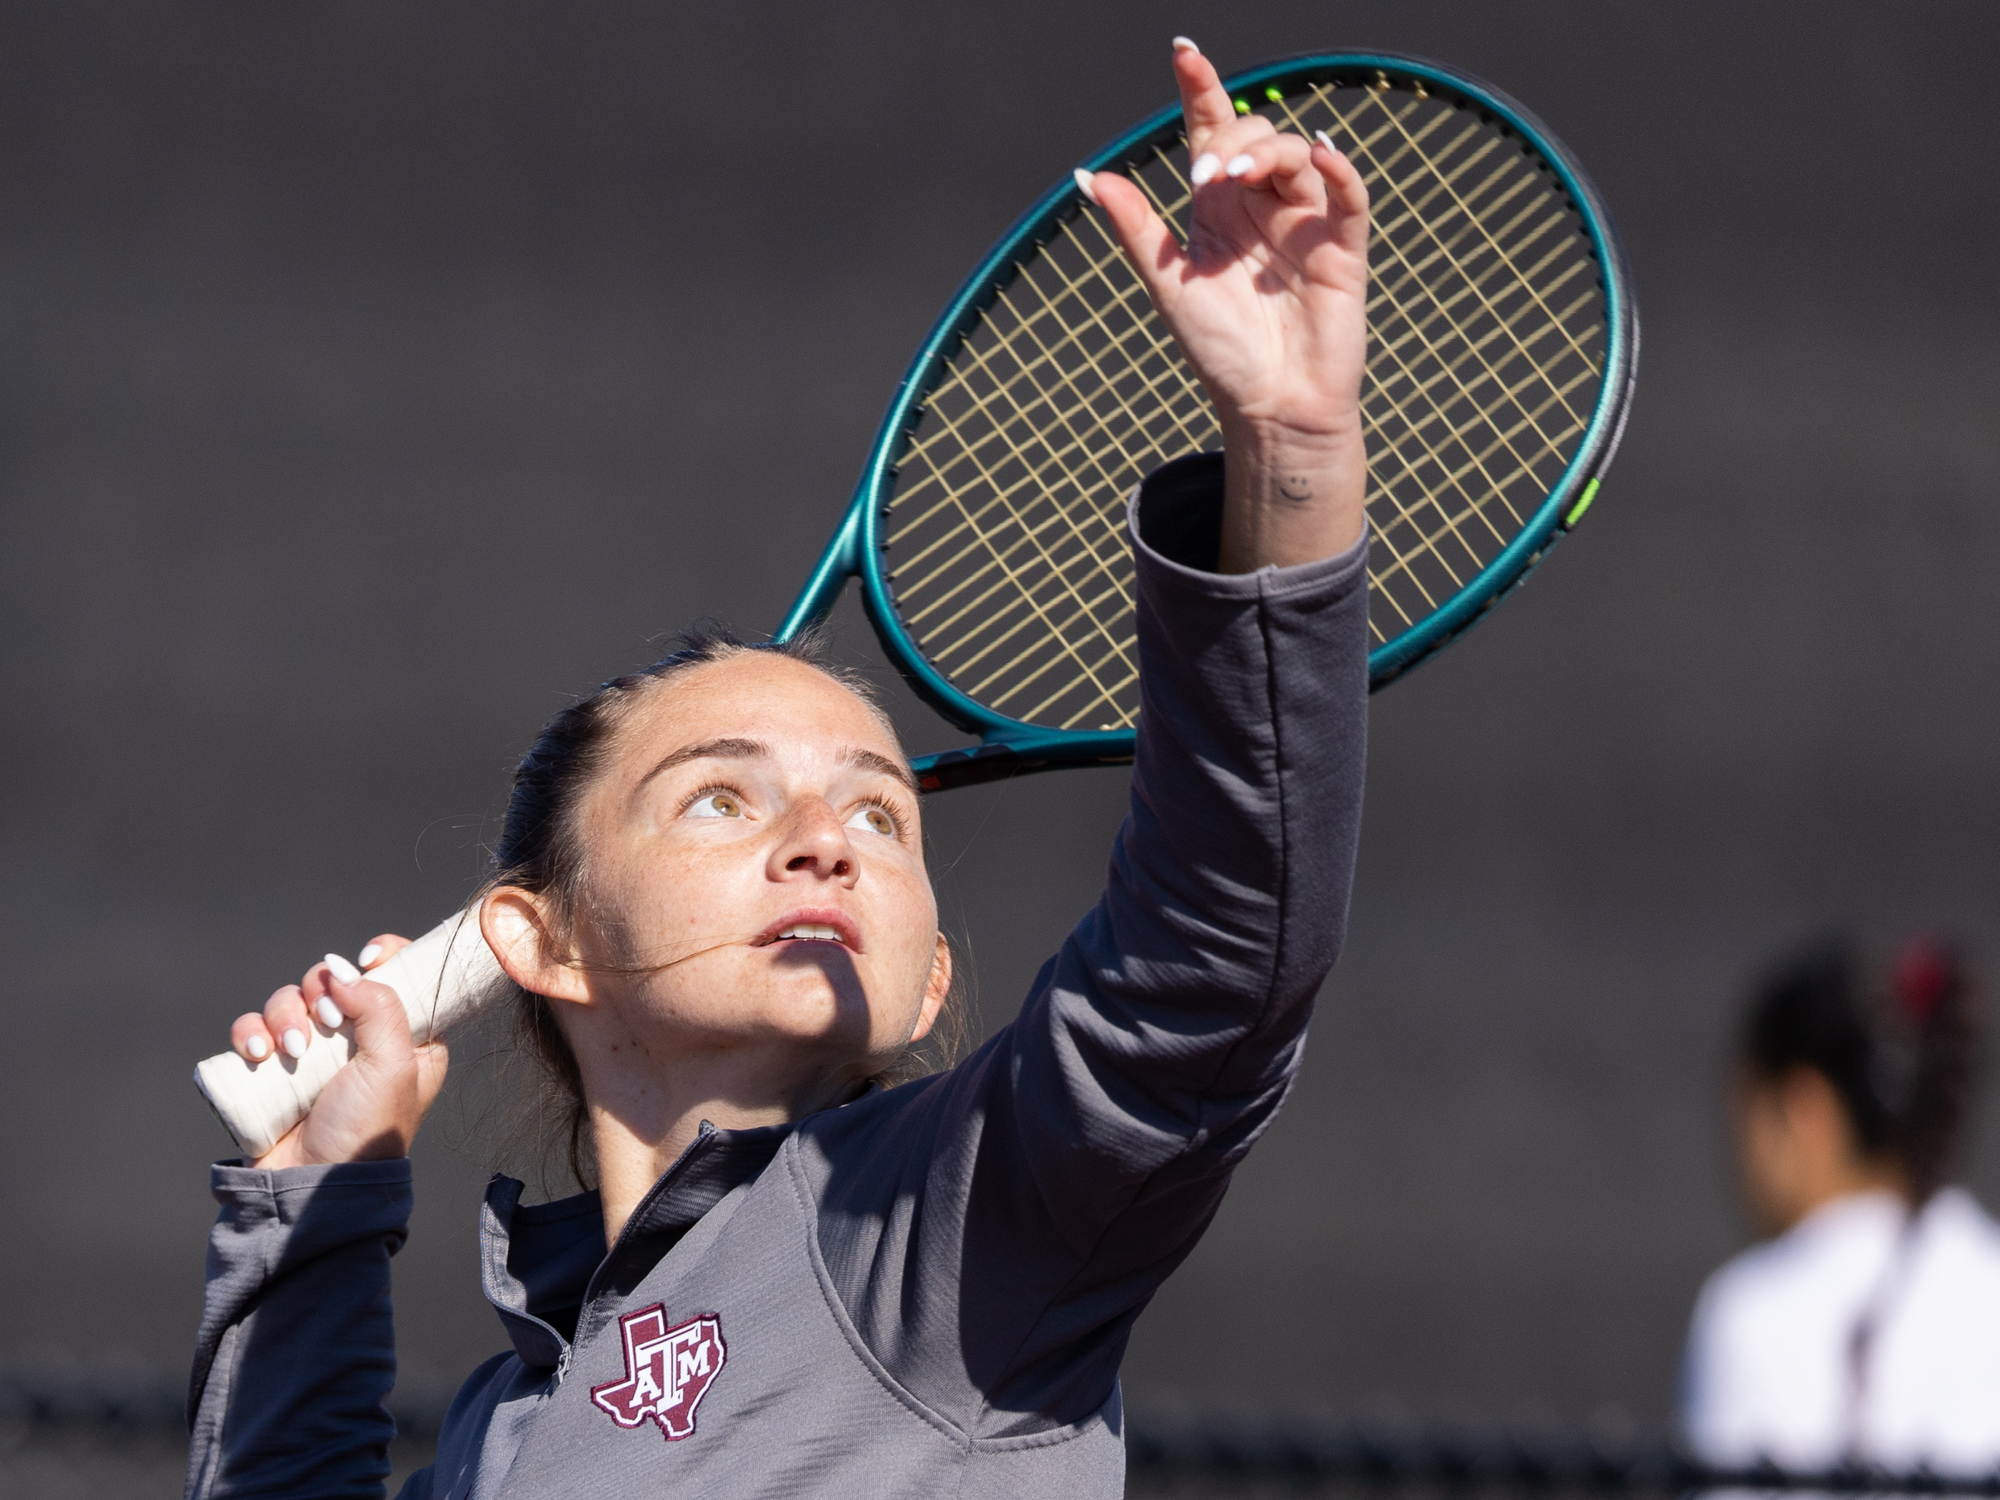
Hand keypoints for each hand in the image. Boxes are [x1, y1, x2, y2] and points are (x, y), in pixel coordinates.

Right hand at [227, 934, 447, 1168]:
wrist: (314, 1184)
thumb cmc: (366, 1131)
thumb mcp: (393, 1066)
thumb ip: (380, 1007)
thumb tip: (344, 967)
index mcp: (405, 1036)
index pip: (398, 972)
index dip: (380, 957)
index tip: (366, 962)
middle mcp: (360, 1039)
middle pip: (333, 980)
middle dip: (319, 992)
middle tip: (324, 1022)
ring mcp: (315, 1053)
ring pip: (290, 1000)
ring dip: (284, 1016)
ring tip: (290, 1052)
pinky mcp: (274, 1068)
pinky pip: (255, 1029)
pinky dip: (251, 1032)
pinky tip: (259, 1054)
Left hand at [1081, 39, 1369, 570]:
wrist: (1268, 408)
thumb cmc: (1220, 353)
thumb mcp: (1168, 284)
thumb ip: (1135, 228)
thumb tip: (1088, 176)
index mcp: (1217, 210)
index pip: (1211, 132)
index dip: (1201, 90)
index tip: (1183, 52)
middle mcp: (1262, 206)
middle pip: (1254, 135)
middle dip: (1229, 140)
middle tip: (1206, 178)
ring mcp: (1304, 222)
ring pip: (1297, 154)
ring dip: (1266, 153)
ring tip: (1233, 178)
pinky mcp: (1342, 247)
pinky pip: (1349, 194)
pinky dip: (1339, 168)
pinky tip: (1322, 153)